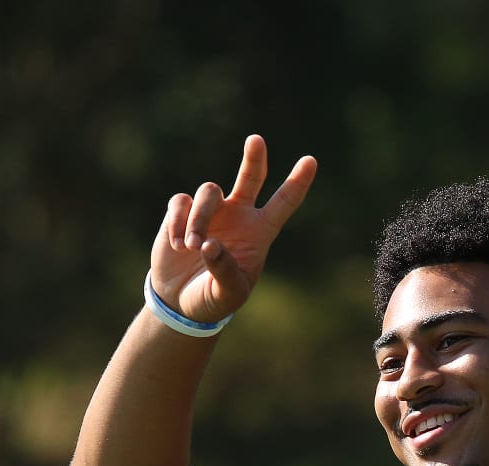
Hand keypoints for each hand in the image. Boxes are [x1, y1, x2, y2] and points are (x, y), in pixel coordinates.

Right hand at [150, 134, 316, 324]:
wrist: (181, 302)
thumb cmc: (213, 299)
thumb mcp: (228, 294)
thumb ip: (224, 271)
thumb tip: (209, 244)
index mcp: (259, 232)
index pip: (284, 203)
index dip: (298, 182)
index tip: (311, 160)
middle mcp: (238, 215)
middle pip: (251, 177)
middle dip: (254, 158)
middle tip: (256, 140)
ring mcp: (211, 211)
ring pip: (209, 192)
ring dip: (199, 219)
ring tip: (191, 247)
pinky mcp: (181, 211)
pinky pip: (181, 202)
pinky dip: (178, 223)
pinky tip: (177, 245)